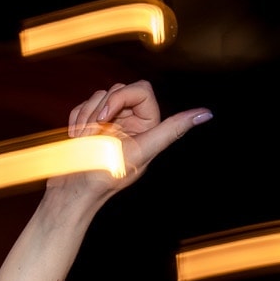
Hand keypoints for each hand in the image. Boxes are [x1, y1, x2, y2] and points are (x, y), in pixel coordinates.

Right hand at [49, 80, 211, 197]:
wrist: (72, 191)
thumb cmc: (106, 176)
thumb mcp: (143, 150)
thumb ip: (172, 129)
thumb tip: (207, 114)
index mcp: (147, 126)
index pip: (141, 89)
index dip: (120, 97)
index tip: (104, 118)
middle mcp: (130, 122)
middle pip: (118, 89)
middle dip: (100, 109)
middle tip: (93, 133)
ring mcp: (108, 123)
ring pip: (98, 96)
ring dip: (85, 118)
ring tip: (85, 141)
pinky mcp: (89, 125)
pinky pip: (82, 106)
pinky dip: (76, 122)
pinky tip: (78, 141)